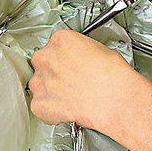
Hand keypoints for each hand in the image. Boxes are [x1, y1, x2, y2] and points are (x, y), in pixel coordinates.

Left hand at [28, 30, 148, 131]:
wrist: (112, 99)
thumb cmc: (111, 76)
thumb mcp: (102, 50)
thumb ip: (83, 52)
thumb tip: (85, 58)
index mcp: (61, 40)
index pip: (55, 45)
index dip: (64, 57)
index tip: (70, 63)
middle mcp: (45, 58)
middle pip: (43, 63)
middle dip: (55, 72)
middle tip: (71, 80)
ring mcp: (39, 81)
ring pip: (39, 85)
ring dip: (51, 91)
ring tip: (71, 96)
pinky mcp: (39, 104)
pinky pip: (40, 106)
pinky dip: (51, 110)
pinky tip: (67, 109)